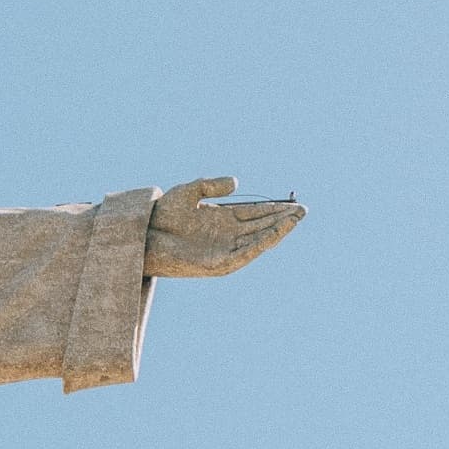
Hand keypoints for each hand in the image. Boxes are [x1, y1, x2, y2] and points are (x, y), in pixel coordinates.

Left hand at [144, 178, 303, 278]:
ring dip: (277, 231)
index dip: (274, 209)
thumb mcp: (189, 192)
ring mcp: (223, 250)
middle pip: (261, 226)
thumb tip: (236, 183)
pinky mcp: (218, 265)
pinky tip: (275, 234)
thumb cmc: (163, 215)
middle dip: (282, 219)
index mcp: (222, 219)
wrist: (144, 235)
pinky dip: (261, 244)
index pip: (255, 213)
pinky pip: (245, 254)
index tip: (293, 203)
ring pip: (257, 240)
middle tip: (304, 210)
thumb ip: (211, 185)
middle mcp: (226, 236)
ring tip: (296, 220)